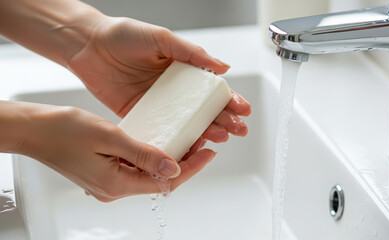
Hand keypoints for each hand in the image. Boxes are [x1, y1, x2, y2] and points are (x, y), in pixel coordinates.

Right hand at [12, 102, 216, 201]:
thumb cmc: (65, 130)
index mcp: (116, 184)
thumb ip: (144, 154)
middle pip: (159, 180)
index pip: (165, 182)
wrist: (34, 130)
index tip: (209, 152)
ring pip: (148, 173)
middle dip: (183, 162)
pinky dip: (151, 156)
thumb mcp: (110, 138)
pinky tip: (161, 141)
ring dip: (168, 158)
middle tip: (202, 141)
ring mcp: (108, 183)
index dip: (191, 167)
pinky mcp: (104, 173)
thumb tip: (174, 168)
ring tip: (187, 138)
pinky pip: (135, 168)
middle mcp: (114, 189)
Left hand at [67, 17, 250, 147]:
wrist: (87, 45)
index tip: (243, 108)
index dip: (229, 99)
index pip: (211, 88)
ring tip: (221, 138)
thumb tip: (222, 67)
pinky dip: (175, 139)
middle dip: (225, 119)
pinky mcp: (141, 115)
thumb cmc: (123, 35)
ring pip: (187, 122)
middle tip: (239, 129)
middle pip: (204, 109)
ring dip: (206, 131)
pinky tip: (189, 145)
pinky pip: (161, 130)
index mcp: (182, 70)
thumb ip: (190, 53)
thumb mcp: (161, 38)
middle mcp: (173, 90)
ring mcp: (159, 105)